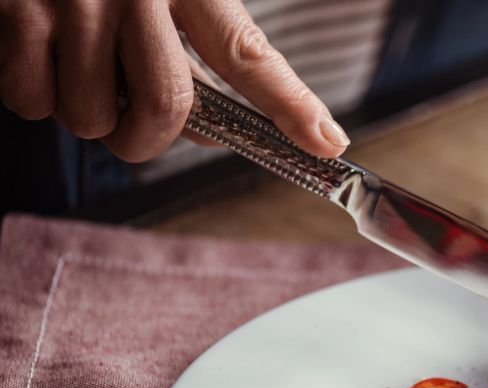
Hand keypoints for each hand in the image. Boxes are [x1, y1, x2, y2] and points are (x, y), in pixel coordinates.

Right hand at [0, 0, 349, 161]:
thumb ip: (189, 53)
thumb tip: (209, 133)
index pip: (247, 54)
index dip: (289, 105)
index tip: (326, 143)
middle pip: (167, 108)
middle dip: (150, 139)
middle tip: (136, 126)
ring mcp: (72, 1)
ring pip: (93, 117)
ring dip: (87, 115)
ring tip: (77, 69)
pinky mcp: (14, 12)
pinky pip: (32, 100)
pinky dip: (35, 97)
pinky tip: (38, 57)